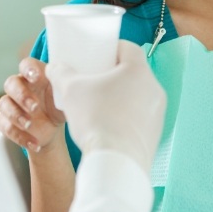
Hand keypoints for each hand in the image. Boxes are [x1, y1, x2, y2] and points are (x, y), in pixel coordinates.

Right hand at [0, 57, 65, 152]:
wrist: (53, 129)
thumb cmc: (59, 105)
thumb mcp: (64, 95)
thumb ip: (62, 84)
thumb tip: (62, 76)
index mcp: (35, 75)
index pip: (26, 64)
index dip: (28, 69)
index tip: (36, 78)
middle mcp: (20, 86)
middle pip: (11, 83)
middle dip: (22, 95)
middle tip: (35, 107)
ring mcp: (11, 103)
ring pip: (4, 104)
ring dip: (17, 115)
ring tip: (30, 125)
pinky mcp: (6, 121)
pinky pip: (6, 127)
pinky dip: (20, 136)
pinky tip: (35, 142)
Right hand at [46, 39, 166, 172]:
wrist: (114, 163)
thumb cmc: (95, 120)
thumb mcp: (70, 91)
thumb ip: (61, 73)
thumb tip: (54, 67)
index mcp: (138, 70)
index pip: (128, 47)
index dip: (112, 49)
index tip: (98, 55)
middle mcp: (154, 87)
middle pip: (134, 71)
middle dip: (114, 74)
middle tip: (95, 80)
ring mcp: (157, 111)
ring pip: (139, 94)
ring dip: (122, 95)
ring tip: (100, 104)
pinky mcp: (156, 132)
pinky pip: (141, 116)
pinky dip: (127, 116)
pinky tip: (109, 125)